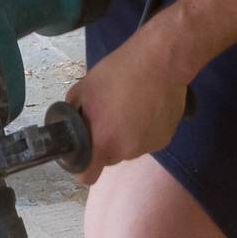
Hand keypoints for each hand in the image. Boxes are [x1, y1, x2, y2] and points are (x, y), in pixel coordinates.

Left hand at [65, 37, 188, 186]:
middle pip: (109, 158)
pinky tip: (146, 108)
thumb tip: (70, 122)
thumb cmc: (118, 72)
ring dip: (126, 135)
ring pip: (129, 148)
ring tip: (129, 107)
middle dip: (106, 142)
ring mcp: (149, 147)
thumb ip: (73, 111)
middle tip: (108, 116)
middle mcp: (127, 151)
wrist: (160, 61)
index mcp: (104, 141)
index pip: (87, 176)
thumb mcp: (84, 88)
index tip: (83, 154)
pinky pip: (147, 140)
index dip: (82, 167)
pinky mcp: (166, 138)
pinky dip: (144, 130)